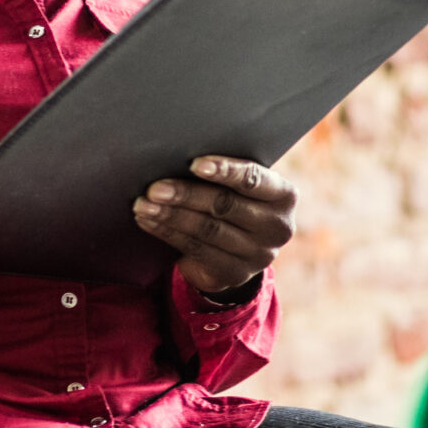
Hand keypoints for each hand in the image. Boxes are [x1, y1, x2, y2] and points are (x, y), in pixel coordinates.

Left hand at [134, 157, 295, 296]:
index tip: (194, 164)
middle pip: (225, 205)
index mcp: (284, 196)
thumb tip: (179, 153)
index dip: (225, 170)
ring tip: (143, 204)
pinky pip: (195, 249)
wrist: (241, 250)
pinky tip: (148, 221)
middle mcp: (277, 227)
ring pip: (206, 230)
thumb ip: (227, 173)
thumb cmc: (237, 200)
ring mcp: (257, 255)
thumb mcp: (244, 187)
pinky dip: (167, 233)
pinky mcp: (233, 273)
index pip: (254, 180)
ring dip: (170, 215)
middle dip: (186, 194)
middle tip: (155, 187)